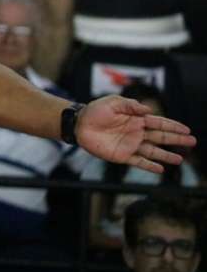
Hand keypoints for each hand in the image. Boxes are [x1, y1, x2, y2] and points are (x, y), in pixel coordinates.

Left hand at [76, 95, 194, 172]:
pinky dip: (149, 166)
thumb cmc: (95, 111)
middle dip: (176, 139)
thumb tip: (148, 110)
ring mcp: (130, 145)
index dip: (173, 126)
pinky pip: (138, 162)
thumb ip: (131, 106)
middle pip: (160, 137)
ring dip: (166, 155)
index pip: (159, 123)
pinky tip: (160, 169)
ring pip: (153, 151)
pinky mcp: (121, 156)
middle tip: (192, 141)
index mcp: (136, 119)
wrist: (79, 124)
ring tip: (180, 159)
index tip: (187, 129)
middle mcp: (136, 133)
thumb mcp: (113, 102)